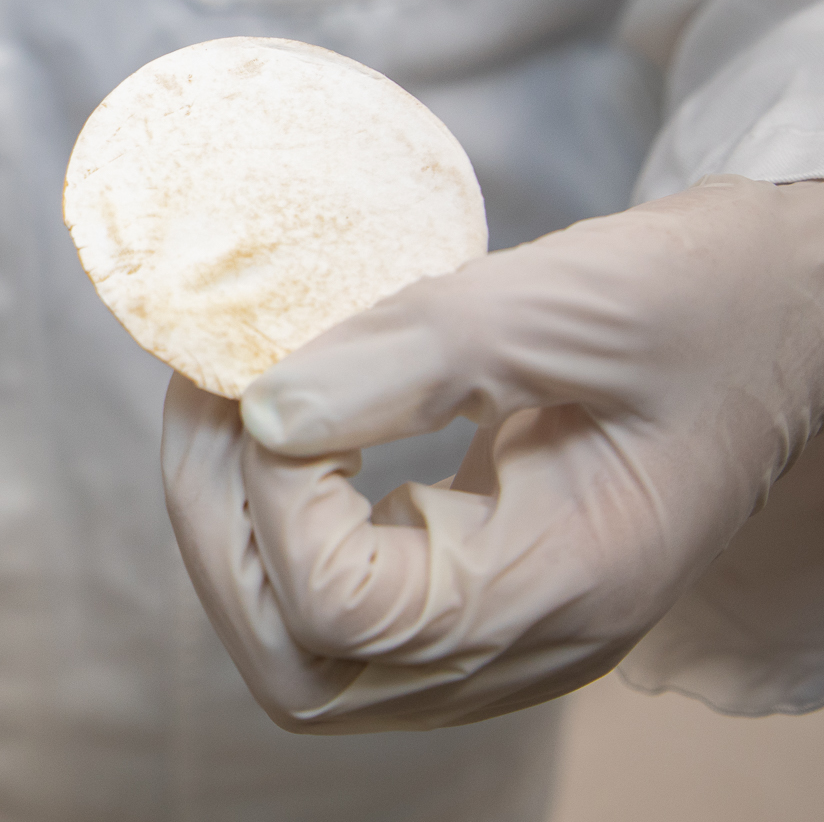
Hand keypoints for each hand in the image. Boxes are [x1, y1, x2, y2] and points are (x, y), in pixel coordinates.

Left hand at [162, 175, 823, 730]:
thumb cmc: (704, 305)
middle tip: (203, 401)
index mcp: (561, 587)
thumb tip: (261, 407)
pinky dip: (281, 538)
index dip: (276, 494)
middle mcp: (524, 646)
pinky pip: (343, 617)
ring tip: (222, 414)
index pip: (346, 605)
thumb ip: (407, 357)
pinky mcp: (478, 601)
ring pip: (307, 658)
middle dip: (218, 531)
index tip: (271, 383)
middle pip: (299, 666)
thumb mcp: (563, 302)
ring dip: (236, 539)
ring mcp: (499, 640)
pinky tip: (282, 441)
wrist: (786, 325)